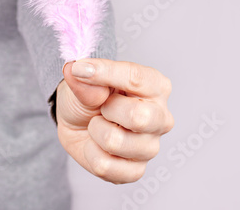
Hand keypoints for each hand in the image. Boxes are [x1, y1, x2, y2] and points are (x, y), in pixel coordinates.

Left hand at [56, 58, 173, 183]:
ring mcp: (151, 146)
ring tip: (99, 125)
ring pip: (115, 142)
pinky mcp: (136, 171)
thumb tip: (78, 71)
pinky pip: (106, 166)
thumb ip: (85, 80)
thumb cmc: (90, 95)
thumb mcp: (83, 79)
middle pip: (138, 117)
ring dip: (95, 132)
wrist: (78, 122)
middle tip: (102, 107)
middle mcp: (161, 117)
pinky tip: (97, 145)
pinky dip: (91, 154)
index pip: (135, 78)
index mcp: (156, 86)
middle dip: (107, 110)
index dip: (104, 73)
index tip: (79, 69)